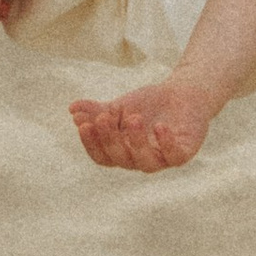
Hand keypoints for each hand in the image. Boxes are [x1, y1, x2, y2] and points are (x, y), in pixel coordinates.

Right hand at [69, 77, 216, 170]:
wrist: (181, 93)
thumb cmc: (146, 105)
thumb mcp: (118, 107)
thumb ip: (97, 111)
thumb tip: (72, 110)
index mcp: (122, 153)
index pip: (102, 157)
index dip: (91, 144)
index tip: (84, 124)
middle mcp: (140, 160)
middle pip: (120, 159)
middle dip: (110, 139)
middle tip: (104, 117)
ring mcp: (162, 158)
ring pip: (145, 163)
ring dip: (136, 142)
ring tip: (133, 118)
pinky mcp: (183, 152)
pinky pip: (174, 156)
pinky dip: (166, 143)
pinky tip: (159, 126)